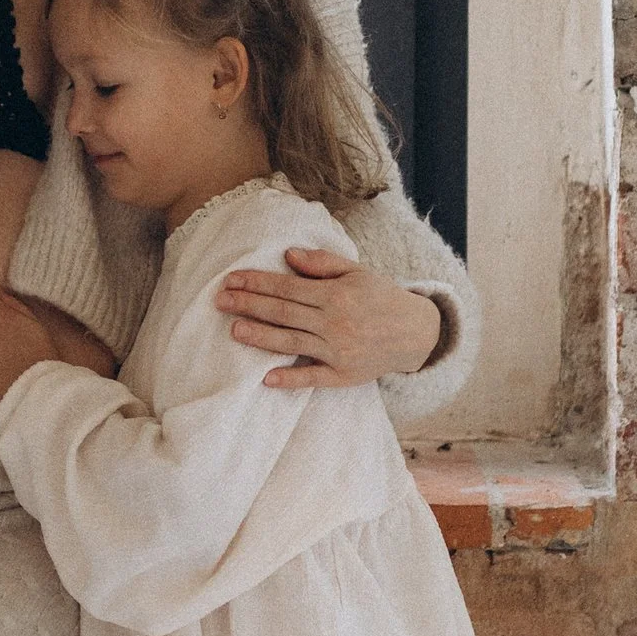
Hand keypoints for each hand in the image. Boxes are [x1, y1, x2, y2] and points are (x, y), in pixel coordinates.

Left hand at [214, 245, 446, 390]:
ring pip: (291, 343)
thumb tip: (288, 256)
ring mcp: (338, 351)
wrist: (417, 333)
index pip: (287, 288)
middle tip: (219, 300)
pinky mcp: (343, 375)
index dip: (257, 283)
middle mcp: (334, 323)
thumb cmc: (382, 297)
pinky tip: (266, 378)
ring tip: (234, 330)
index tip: (231, 279)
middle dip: (249, 305)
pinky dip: (290, 379)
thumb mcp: (357, 272)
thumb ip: (322, 263)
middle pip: (283, 313)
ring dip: (260, 337)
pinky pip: (313, 378)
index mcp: (336, 295)